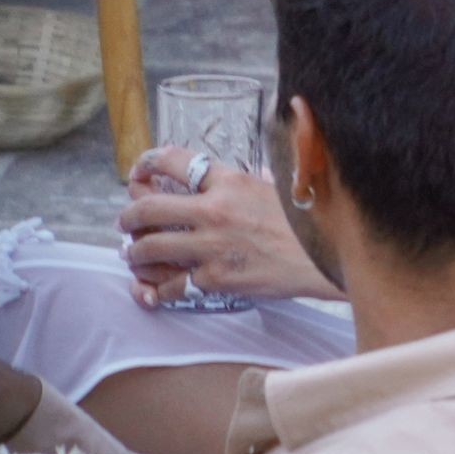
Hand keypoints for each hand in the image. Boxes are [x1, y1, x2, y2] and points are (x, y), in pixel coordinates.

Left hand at [119, 146, 328, 305]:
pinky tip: (151, 292)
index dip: (148, 163)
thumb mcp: (279, 184)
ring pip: (152, 249)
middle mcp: (214, 210)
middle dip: (129, 215)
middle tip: (126, 222)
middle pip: (149, 207)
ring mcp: (212, 247)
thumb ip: (253, 179)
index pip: (174, 161)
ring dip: (136, 253)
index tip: (140, 171)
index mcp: (229, 180)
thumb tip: (245, 176)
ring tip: (133, 255)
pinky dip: (156, 291)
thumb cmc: (310, 220)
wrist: (328, 257)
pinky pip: (173, 286)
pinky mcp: (217, 279)